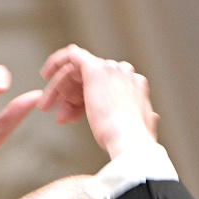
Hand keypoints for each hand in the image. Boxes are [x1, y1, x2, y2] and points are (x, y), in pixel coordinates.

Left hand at [39, 45, 158, 158]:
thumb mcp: (141, 127)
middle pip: (87, 79)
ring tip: (46, 107)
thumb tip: (153, 117)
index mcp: (135, 85)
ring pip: (76, 71)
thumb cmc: (132, 143)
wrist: (128, 141)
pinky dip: (57, 62)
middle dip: (69, 97)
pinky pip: (72, 55)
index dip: (82, 101)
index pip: (103, 86)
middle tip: (58, 116)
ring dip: (59, 89)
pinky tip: (45, 74)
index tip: (70, 118)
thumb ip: (145, 118)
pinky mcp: (95, 68)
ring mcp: (110, 68)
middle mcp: (124, 72)